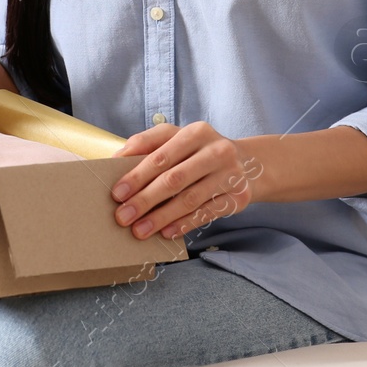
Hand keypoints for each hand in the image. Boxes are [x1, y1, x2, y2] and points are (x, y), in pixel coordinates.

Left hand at [109, 120, 263, 239]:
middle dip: (144, 200)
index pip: (161, 155)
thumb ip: (148, 144)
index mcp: (196, 132)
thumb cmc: (201, 152)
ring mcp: (230, 175)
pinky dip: (184, 224)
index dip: (137, 175)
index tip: (117, 193)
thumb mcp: (179, 139)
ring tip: (139, 231)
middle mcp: (216, 151)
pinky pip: (206, 214)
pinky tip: (166, 233)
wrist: (250, 165)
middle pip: (174, 179)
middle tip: (122, 217)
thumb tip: (117, 158)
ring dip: (161, 218)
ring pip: (189, 199)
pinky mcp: (238, 197)